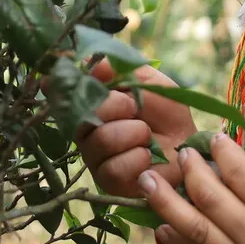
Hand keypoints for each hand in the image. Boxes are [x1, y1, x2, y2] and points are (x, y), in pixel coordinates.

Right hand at [74, 60, 193, 199]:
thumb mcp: (149, 82)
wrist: (188, 148)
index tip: (56, 80)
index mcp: (91, 105)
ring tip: (147, 135)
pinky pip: (113, 168)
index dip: (60, 88)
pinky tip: (147, 156)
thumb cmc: (167, 114)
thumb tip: (90, 61)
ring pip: (100, 141)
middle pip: (81, 117)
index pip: (63, 95)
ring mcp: (94, 158)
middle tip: (133, 107)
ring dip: (132, 133)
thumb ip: (122, 69)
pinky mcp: (108, 182)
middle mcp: (86, 132)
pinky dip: (137, 158)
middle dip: (113, 106)